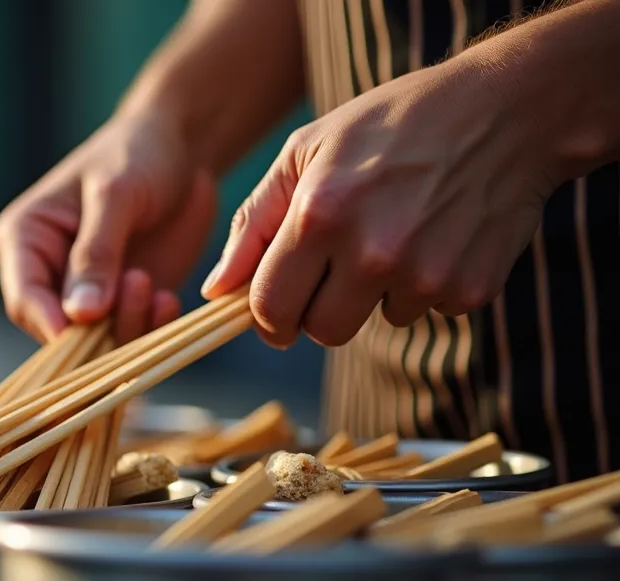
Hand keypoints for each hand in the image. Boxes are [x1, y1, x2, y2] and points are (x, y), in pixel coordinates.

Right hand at [0, 110, 216, 342]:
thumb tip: (79, 314)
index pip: (23, 298)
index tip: (82, 329)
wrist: (182, 149)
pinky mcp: (125, 302)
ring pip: (97, 342)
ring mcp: (89, 293)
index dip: (48, 323)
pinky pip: (132, 334)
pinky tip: (168, 299)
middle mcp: (49, 274)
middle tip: (140, 286)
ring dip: (127, 326)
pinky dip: (150, 327)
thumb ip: (96, 253)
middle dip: (96, 329)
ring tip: (155, 288)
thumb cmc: (136, 154)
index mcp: (25, 240)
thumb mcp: (115, 195)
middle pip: (57, 331)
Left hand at [201, 60, 555, 347]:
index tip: (275, 308)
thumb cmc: (390, 125)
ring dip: (377, 293)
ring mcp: (425, 275)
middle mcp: (372, 252)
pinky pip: (428, 312)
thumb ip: (252, 224)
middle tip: (337, 266)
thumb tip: (214, 289)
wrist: (505, 111)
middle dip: (319, 308)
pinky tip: (437, 235)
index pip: (269, 308)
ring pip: (376, 322)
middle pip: (322, 330)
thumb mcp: (305, 153)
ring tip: (396, 232)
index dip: (266, 316)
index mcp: (319, 216)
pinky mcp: (470, 289)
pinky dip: (426, 286)